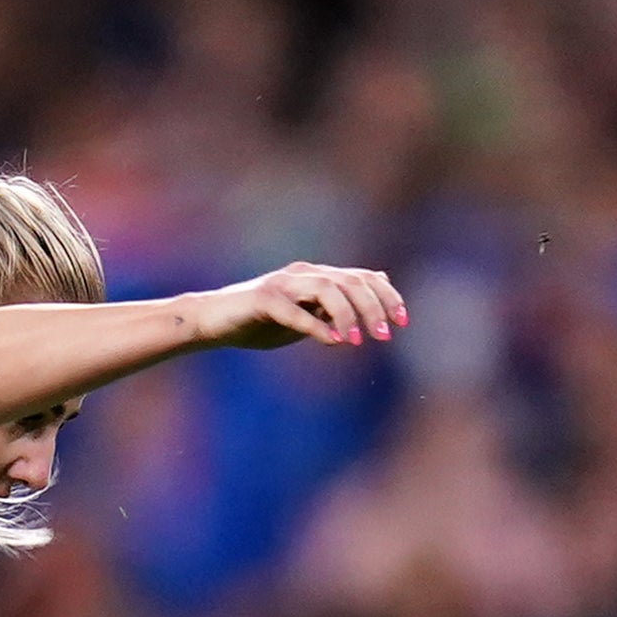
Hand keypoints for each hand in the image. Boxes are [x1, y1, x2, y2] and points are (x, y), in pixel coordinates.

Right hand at [187, 262, 406, 350]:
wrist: (213, 322)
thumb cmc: (259, 322)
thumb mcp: (306, 316)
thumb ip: (336, 307)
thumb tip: (375, 287)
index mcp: (317, 277)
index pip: (363, 277)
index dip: (387, 297)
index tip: (403, 322)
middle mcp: (303, 274)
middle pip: (351, 281)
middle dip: (374, 307)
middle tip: (385, 336)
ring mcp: (282, 284)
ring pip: (327, 289)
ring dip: (348, 315)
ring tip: (358, 341)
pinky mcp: (262, 300)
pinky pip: (294, 311)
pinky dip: (315, 326)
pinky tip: (332, 342)